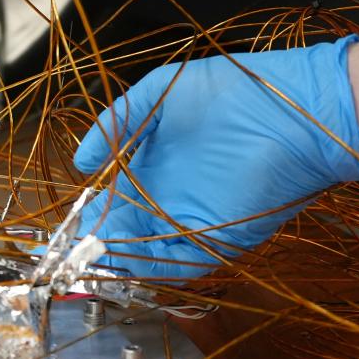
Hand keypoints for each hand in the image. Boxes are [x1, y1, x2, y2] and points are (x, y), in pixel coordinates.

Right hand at [72, 38, 358, 280]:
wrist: (296, 108)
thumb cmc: (234, 91)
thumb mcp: (158, 94)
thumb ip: (117, 122)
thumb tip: (81, 162)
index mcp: (156, 165)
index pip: (114, 200)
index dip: (88, 215)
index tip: (62, 230)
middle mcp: (172, 197)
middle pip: (125, 230)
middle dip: (95, 244)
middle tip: (66, 254)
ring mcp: (194, 220)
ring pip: (146, 250)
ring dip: (117, 259)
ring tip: (87, 261)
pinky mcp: (218, 237)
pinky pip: (178, 261)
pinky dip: (150, 267)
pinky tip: (122, 263)